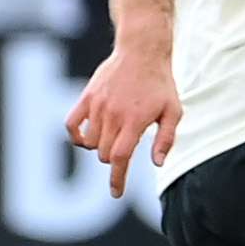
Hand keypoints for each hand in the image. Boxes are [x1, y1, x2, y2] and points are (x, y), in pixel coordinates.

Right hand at [65, 45, 181, 197]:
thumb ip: (166, 138)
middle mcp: (113, 115)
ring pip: (88, 143)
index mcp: (135, 121)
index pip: (119, 158)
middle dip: (112, 159)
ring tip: (113, 137)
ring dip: (98, 148)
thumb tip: (157, 164)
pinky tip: (85, 138)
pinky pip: (71, 124)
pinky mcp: (86, 98)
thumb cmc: (161, 83)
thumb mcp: (173, 111)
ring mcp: (97, 106)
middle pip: (103, 154)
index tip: (116, 193)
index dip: (117, 179)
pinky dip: (75, 136)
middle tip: (125, 146)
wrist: (142, 51)